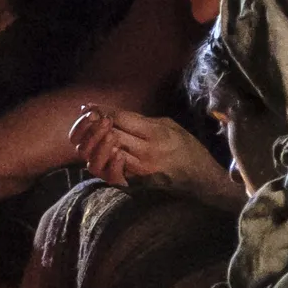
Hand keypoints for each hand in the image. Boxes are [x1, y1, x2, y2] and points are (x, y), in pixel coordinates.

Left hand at [72, 107, 235, 202]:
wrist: (199, 178)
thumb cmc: (188, 148)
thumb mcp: (170, 126)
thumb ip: (143, 120)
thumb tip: (116, 114)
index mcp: (157, 134)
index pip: (122, 119)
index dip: (103, 111)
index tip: (90, 106)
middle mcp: (146, 151)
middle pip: (111, 134)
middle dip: (96, 124)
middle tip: (88, 117)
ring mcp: (140, 168)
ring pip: (108, 152)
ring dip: (97, 141)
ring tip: (93, 133)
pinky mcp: (137, 181)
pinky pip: (112, 170)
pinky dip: (102, 158)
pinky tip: (101, 150)